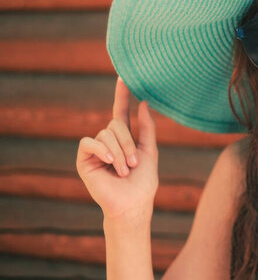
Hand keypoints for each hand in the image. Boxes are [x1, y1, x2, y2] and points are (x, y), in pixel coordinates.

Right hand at [76, 76, 158, 221]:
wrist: (132, 203)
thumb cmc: (143, 181)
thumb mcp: (150, 150)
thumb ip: (147, 127)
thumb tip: (144, 102)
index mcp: (124, 138)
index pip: (120, 111)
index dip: (122, 95)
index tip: (123, 77)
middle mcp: (108, 141)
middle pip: (115, 124)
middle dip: (128, 142)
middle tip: (134, 164)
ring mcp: (95, 149)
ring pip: (105, 134)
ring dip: (119, 152)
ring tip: (124, 170)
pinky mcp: (84, 159)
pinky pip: (89, 142)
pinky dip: (102, 150)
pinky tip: (110, 163)